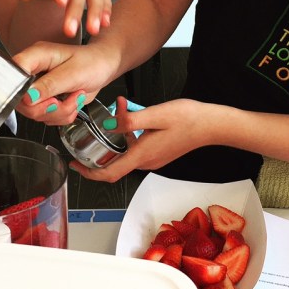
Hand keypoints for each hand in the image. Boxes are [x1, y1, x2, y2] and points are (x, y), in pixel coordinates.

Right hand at [12, 41, 118, 123]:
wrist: (103, 68)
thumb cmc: (92, 62)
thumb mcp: (72, 73)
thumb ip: (50, 85)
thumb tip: (28, 97)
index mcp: (36, 57)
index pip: (13, 74)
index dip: (21, 91)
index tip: (40, 97)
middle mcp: (33, 72)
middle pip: (21, 101)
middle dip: (46, 108)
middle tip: (61, 100)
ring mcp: (38, 87)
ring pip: (35, 113)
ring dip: (58, 112)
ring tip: (74, 97)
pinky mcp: (45, 99)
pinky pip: (46, 117)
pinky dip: (62, 115)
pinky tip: (71, 102)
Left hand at [71, 97, 210, 182]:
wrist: (211, 124)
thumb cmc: (188, 118)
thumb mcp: (154, 114)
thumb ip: (129, 120)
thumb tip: (108, 123)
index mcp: (143, 154)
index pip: (109, 173)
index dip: (89, 173)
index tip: (76, 165)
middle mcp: (147, 161)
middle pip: (114, 166)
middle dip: (97, 157)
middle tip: (86, 143)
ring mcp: (154, 159)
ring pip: (126, 156)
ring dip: (114, 142)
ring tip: (114, 117)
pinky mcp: (159, 153)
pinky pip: (137, 150)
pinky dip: (127, 139)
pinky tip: (131, 120)